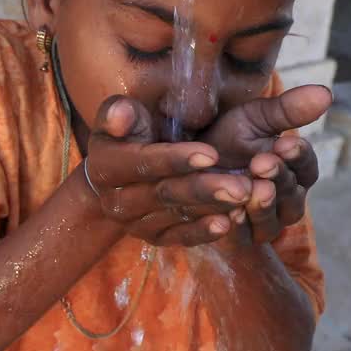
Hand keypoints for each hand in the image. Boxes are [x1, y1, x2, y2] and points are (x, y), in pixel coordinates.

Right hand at [81, 95, 252, 246]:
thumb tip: (120, 116)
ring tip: (246, 198)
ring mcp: (135, 224)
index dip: (176, 159)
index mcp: (104, 167)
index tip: (212, 154)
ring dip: (213, 208)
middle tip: (243, 186)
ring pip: (177, 216)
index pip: (142, 164)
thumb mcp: (120, 115)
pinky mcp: (154, 238)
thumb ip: (120, 112)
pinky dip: (205, 231)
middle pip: (164, 194)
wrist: (121, 170)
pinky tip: (230, 222)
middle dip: (205, 189)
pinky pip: (180, 237)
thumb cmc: (128, 133)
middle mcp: (116, 201)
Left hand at [197, 85, 332, 243]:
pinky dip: (239, 227)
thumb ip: (287, 110)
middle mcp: (286, 200)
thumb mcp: (254, 118)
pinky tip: (230, 214)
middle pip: (293, 195)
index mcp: (296, 170)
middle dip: (279, 177)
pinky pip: (244, 237)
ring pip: (273, 220)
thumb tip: (325, 93)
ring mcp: (264, 221)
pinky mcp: (239, 237)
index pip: (306, 166)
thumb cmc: (227, 136)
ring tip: (254, 189)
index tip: (285, 143)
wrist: (187, 160)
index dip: (298, 156)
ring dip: (264, 205)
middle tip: (263, 162)